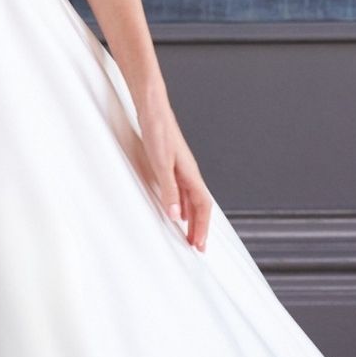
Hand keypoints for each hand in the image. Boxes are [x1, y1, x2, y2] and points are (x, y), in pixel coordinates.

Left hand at [139, 95, 212, 252]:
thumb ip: (169, 190)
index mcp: (190, 175)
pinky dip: (183, 206)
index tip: (200, 246)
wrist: (153, 109)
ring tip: (189, 235)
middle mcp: (190, 174)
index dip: (202, 227)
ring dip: (192, 219)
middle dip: (200, 228)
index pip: (203, 207)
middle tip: (197, 247)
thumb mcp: (161, 164)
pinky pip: (183, 192)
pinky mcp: (172, 165)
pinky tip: (178, 211)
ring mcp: (182, 169)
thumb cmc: (157, 132)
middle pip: (201, 206)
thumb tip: (176, 217)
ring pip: (192, 200)